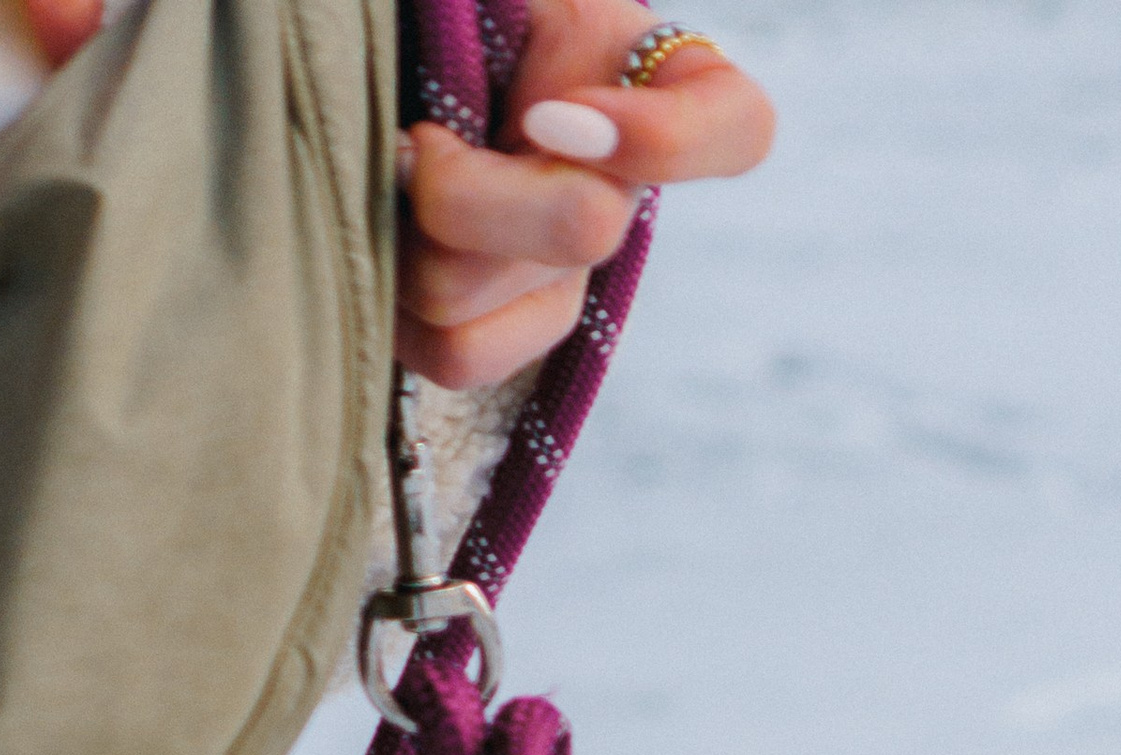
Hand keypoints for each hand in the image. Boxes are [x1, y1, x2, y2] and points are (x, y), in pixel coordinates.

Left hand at [398, 0, 772, 391]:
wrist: (382, 54)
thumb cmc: (439, 12)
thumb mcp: (489, 1)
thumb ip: (537, 29)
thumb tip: (544, 130)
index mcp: (642, 73)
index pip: (738, 127)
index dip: (665, 142)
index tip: (552, 115)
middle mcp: (618, 186)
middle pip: (586, 228)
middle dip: (467, 190)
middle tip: (413, 138)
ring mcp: (567, 270)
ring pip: (498, 294)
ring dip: (413, 239)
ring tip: (387, 180)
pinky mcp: (506, 330)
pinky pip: (460, 354)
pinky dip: (397, 303)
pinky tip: (384, 242)